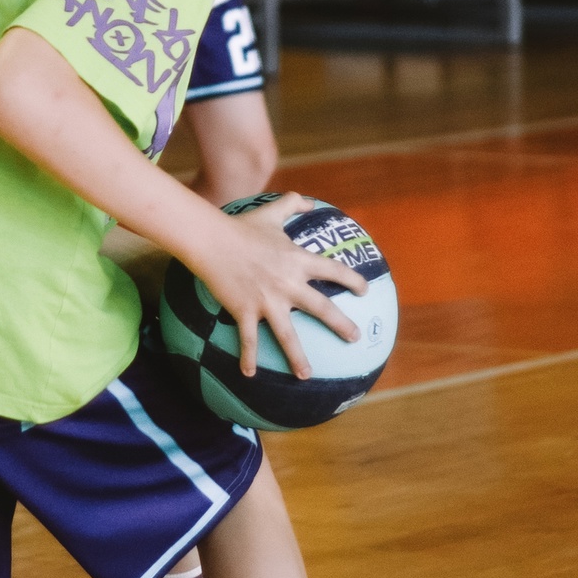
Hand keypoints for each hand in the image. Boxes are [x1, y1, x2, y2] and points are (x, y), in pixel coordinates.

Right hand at [189, 191, 366, 379]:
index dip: (352, 280)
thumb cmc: (242, 227)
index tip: (364, 290)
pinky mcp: (244, 310)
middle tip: (356, 337)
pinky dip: (247, 358)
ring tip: (306, 375)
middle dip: (342, 325)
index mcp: (297, 260)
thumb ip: (293, 204)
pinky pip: (248, 339)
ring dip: (298, 357)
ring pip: (288, 335)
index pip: (333, 270)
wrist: (212, 240)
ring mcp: (267, 300)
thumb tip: (310, 202)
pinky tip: (249, 374)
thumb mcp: (271, 213)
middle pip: (322, 308)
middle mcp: (288, 283)